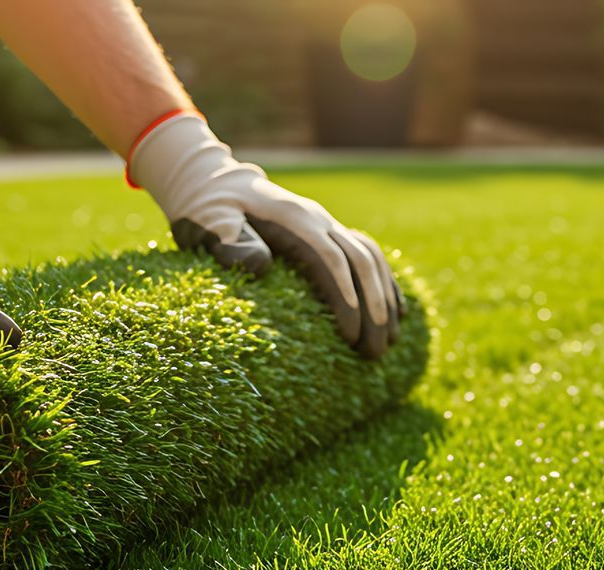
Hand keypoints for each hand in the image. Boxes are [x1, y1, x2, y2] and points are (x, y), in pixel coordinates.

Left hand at [127, 113, 401, 358]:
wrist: (212, 182)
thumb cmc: (207, 210)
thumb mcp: (208, 223)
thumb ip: (231, 243)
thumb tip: (261, 266)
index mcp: (292, 219)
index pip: (330, 260)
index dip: (345, 298)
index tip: (350, 337)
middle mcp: (317, 220)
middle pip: (360, 262)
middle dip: (373, 308)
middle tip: (375, 353)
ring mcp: (326, 225)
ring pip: (370, 259)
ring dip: (384, 300)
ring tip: (389, 341)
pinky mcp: (328, 235)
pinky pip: (368, 256)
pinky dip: (385, 284)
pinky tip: (397, 314)